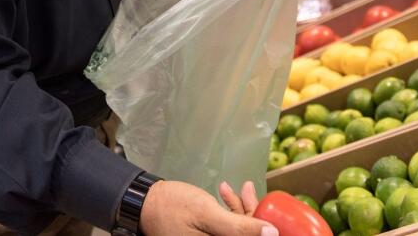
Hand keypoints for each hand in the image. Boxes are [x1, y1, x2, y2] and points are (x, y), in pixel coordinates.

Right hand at [141, 180, 277, 235]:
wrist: (145, 203)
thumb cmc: (172, 208)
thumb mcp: (208, 215)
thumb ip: (239, 227)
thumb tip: (273, 233)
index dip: (265, 229)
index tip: (271, 209)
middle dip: (252, 214)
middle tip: (247, 189)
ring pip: (239, 230)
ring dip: (241, 209)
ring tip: (235, 187)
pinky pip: (226, 227)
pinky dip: (229, 210)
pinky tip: (224, 192)